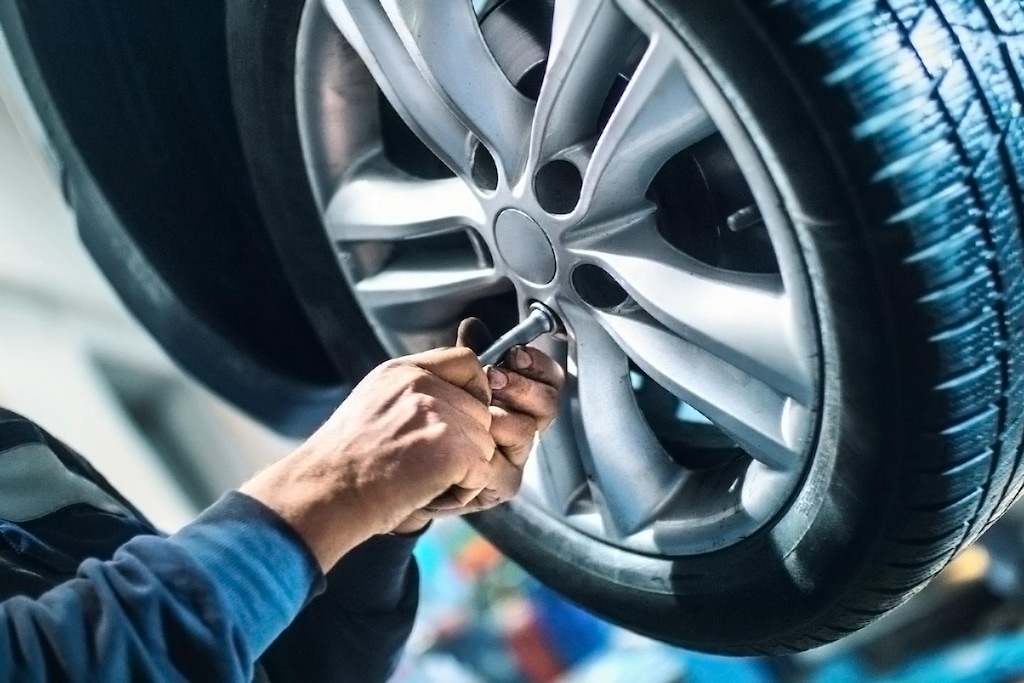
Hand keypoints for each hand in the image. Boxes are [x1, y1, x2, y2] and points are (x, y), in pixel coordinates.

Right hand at [240, 345, 495, 570]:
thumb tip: (452, 396)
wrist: (324, 494)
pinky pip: (483, 472)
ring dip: (464, 470)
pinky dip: (462, 491)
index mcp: (403, 371)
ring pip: (485, 444)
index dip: (473, 393)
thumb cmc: (344, 463)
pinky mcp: (451, 448)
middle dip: (465, 444)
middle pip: (482, 411)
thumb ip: (413, 392)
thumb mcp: (373, 403)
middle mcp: (422, 385)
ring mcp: (438, 414)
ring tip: (421, 480)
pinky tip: (428, 493)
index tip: (455, 422)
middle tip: (425, 465)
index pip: (468, 363)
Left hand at [391, 318, 564, 532]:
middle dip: (522, 386)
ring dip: (498, 415)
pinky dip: (483, 451)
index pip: (549, 378)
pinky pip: (505, 466)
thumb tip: (474, 326)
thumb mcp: (449, 382)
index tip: (515, 354)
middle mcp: (522, 426)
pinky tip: (464, 443)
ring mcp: (515, 456)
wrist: (404, 466)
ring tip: (474, 411)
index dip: (538, 364)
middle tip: (494, 377)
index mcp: (519, 399)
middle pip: (549, 403)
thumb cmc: (431, 421)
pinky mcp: (502, 484)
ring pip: (526, 430)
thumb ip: (468, 356)